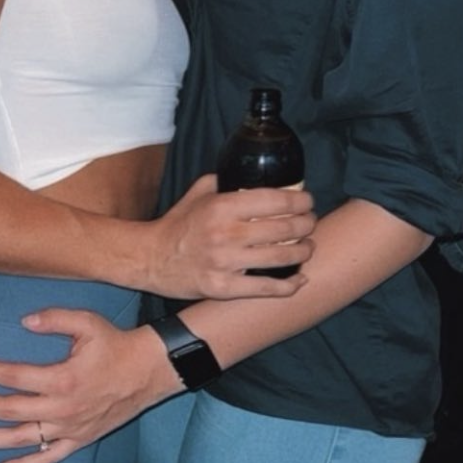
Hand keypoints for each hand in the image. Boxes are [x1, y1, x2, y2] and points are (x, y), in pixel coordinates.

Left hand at [0, 315, 181, 462]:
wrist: (149, 371)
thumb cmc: (116, 345)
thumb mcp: (87, 323)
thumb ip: (54, 319)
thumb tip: (24, 322)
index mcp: (62, 378)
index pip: (14, 376)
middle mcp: (62, 408)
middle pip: (11, 410)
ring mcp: (70, 428)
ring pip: (24, 438)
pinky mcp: (79, 440)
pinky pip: (48, 458)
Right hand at [145, 172, 314, 297]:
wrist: (151, 258)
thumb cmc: (178, 224)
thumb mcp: (199, 193)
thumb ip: (225, 182)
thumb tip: (255, 175)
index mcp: (222, 206)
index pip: (275, 201)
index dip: (300, 201)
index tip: (308, 201)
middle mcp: (226, 233)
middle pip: (284, 228)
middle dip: (306, 225)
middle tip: (311, 223)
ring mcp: (225, 262)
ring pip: (281, 257)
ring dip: (303, 252)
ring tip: (308, 247)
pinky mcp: (223, 288)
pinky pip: (266, 288)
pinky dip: (289, 286)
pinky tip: (300, 280)